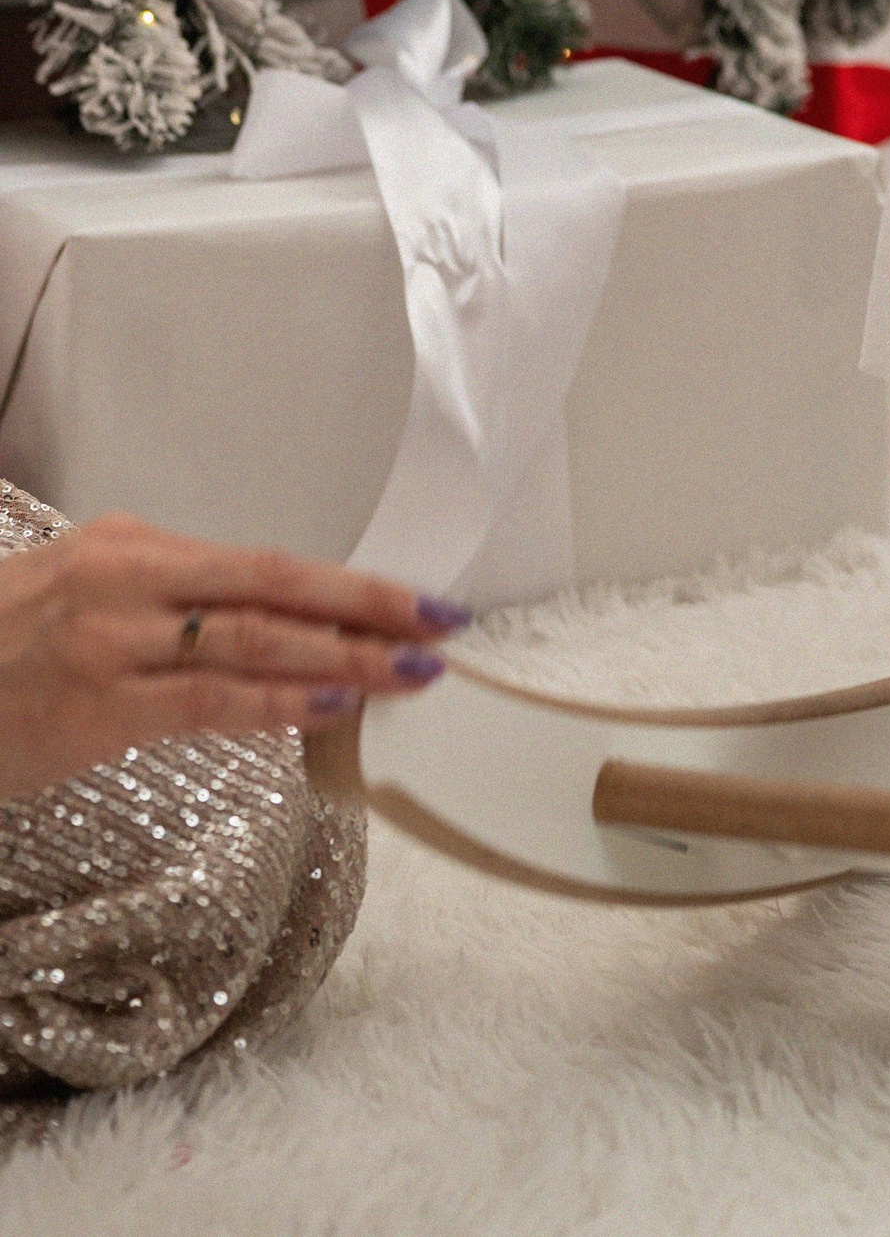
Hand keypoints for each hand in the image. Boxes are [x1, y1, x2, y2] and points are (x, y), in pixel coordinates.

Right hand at [0, 516, 467, 799]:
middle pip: (273, 585)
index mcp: (134, 546)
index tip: (418, 601)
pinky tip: (328, 705)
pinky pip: (203, 701)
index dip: (347, 583)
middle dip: (366, 606)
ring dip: (340, 656)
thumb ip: (168, 602)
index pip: (266, 563)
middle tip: (442, 623)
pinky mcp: (93, 707)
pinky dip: (274, 702)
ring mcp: (111, 642)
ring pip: (250, 640)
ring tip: (407, 669)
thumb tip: (262, 624)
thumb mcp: (84, 595)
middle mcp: (129, 580)